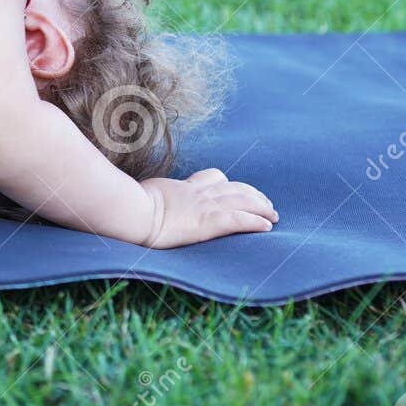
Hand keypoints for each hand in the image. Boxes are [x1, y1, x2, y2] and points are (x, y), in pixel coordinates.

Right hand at [139, 168, 277, 248]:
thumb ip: (155, 196)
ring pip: (243, 202)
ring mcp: (205, 207)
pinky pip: (239, 220)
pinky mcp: (208, 223)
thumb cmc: (131, 205)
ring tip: (274, 216)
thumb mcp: (144, 194)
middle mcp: (200, 194)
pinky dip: (255, 222)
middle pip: (236, 188)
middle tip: (267, 204)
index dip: (231, 184)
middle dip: (254, 195)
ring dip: (262, 208)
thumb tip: (142, 200)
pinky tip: (266, 227)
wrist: (132, 212)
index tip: (241, 191)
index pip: (215, 178)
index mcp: (185, 187)